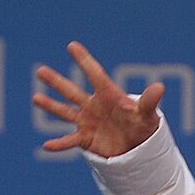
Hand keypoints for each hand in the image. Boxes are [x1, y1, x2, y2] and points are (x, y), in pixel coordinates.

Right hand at [32, 42, 165, 157]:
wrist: (138, 148)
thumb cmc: (142, 127)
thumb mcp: (146, 115)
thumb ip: (149, 101)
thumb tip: (159, 87)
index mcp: (108, 95)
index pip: (95, 75)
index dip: (84, 61)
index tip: (72, 46)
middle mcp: (94, 106)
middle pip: (72, 92)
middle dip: (57, 82)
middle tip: (40, 71)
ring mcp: (87, 122)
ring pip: (65, 112)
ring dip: (51, 106)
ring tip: (35, 98)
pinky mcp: (86, 139)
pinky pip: (70, 141)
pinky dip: (59, 144)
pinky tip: (46, 145)